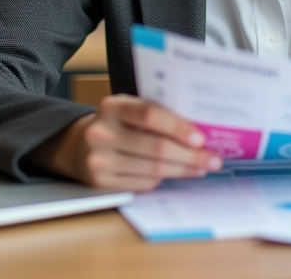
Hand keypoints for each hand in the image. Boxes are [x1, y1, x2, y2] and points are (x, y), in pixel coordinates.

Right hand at [25, 94, 221, 191]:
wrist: (78, 145)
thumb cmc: (115, 124)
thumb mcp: (128, 108)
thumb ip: (155, 113)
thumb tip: (198, 129)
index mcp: (112, 107)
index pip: (149, 115)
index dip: (177, 127)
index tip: (200, 138)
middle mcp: (102, 133)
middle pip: (156, 148)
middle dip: (190, 155)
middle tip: (213, 159)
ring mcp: (100, 160)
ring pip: (153, 169)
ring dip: (183, 170)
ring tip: (201, 167)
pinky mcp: (101, 183)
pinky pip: (143, 183)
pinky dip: (163, 179)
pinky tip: (176, 173)